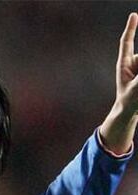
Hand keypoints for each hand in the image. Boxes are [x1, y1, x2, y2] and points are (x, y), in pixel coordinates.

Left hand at [100, 12, 137, 152]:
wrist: (129, 112)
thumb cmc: (129, 101)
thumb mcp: (136, 87)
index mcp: (124, 64)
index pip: (127, 43)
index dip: (131, 29)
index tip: (133, 15)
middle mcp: (133, 63)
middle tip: (135, 82)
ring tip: (136, 86)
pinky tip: (136, 84)